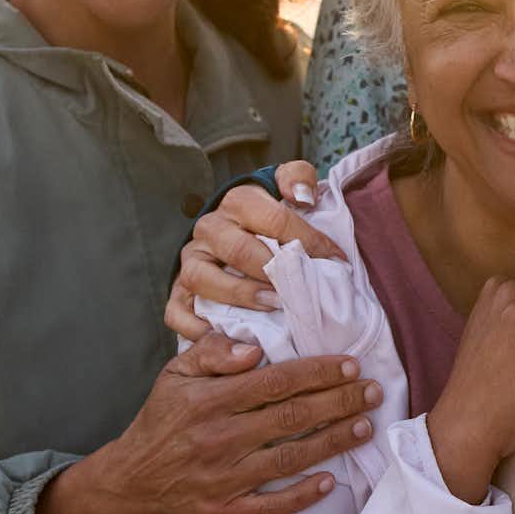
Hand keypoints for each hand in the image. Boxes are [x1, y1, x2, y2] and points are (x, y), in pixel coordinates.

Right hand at [37, 332, 380, 513]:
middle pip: (291, 417)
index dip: (317, 373)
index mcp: (209, 402)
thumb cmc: (162, 421)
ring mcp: (223, 480)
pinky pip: (271, 508)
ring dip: (334, 442)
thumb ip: (213, 352)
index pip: (275, 382)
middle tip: (373, 391)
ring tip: (367, 426)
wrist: (128, 483)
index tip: (351, 365)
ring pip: (290, 459)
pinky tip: (332, 482)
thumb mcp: (175, 375)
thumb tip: (256, 348)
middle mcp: (218, 439)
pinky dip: (302, 496)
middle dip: (339, 402)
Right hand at [167, 162, 342, 339]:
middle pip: (237, 250)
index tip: (337, 262)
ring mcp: (191, 260)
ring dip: (239, 295)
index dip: (309, 241)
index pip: (276, 220)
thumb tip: (302, 196)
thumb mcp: (284, 184)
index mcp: (239, 202)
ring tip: (272, 306)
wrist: (231, 227)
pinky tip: (225, 335)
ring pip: (201, 278)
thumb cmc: (267, 214)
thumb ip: (298, 178)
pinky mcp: (179, 290)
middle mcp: (210, 229)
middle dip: (271, 271)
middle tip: (299, 289)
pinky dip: (196, 326)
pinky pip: (177, 311)